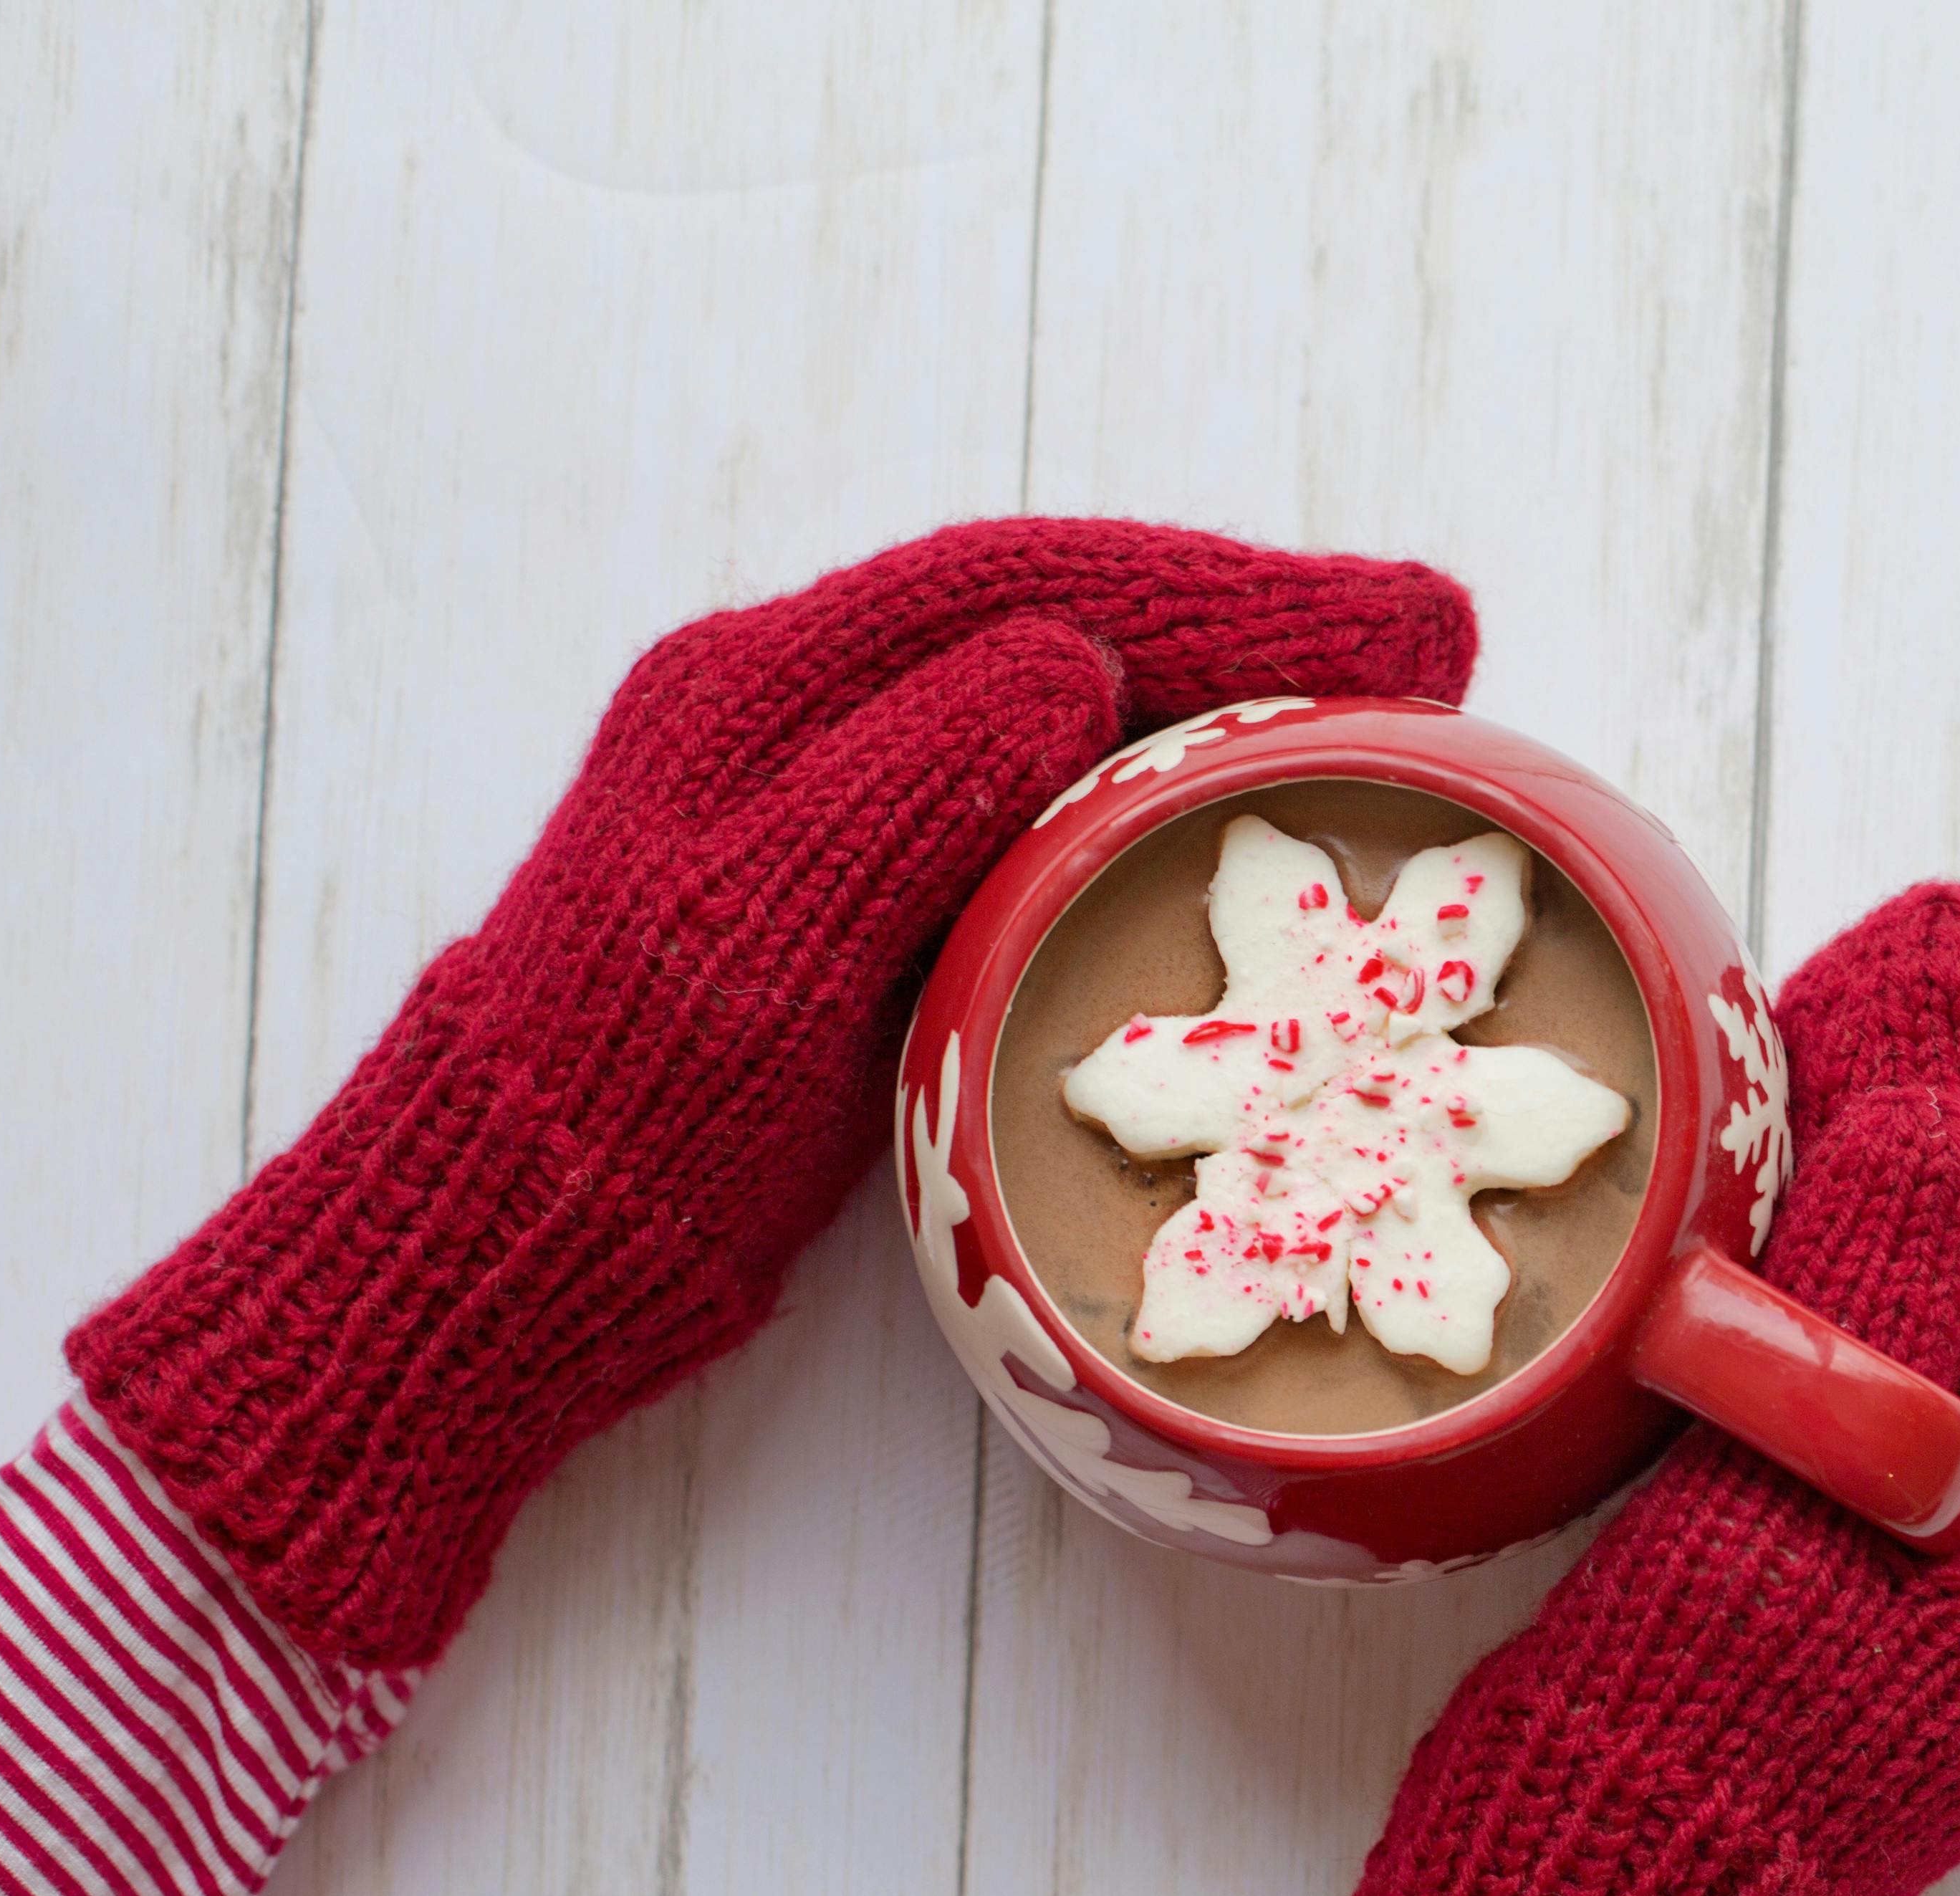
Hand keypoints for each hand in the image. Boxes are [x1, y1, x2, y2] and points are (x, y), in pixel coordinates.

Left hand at [69, 517, 1476, 1668]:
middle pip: (1069, 613)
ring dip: (1231, 682)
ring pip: (1066, 693)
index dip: (1233, 594)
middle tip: (1441, 644)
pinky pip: (1045, 785)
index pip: (1041, 589)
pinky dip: (1167, 768)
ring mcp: (839, 797)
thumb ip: (909, 780)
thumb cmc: (626, 1101)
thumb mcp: (764, 930)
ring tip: (1385, 702)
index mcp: (774, 686)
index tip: (1400, 624)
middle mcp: (806, 706)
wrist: (518, 1241)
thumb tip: (1066, 657)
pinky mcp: (870, 894)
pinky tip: (1250, 795)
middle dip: (1262, 618)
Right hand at [1182, 883, 1959, 1895]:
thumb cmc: (1641, 1784)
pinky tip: (1836, 1168)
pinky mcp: (1905, 1587)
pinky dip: (1908, 1261)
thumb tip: (1954, 1129)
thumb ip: (1867, 1339)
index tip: (1958, 967)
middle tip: (1933, 950)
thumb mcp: (1752, 1545)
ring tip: (1888, 1017)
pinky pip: (1949, 1378)